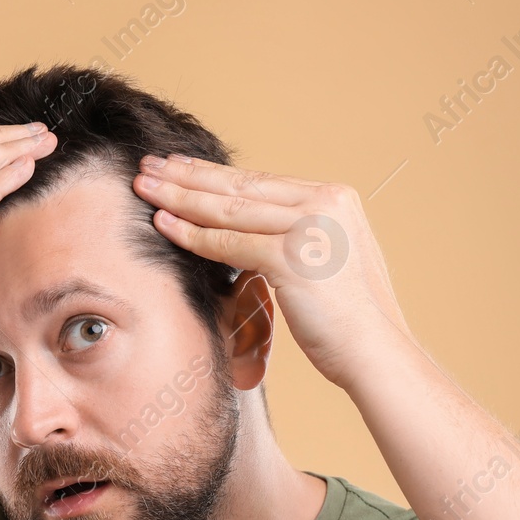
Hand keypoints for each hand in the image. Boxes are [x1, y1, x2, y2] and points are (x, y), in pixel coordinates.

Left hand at [132, 154, 418, 389]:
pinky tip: (162, 223)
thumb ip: (300, 235)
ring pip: (229, 208)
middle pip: (241, 186)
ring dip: (180, 197)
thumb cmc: (352, 320)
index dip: (216, 174)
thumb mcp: (331, 260)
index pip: (262, 181)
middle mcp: (325, 202)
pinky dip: (192, 235)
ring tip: (143, 186)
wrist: (376, 354)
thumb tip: (257, 228)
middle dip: (190, 175)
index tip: (182, 166)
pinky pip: (228, 243)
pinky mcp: (292, 257)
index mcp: (336, 198)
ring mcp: (310, 228)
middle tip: (150, 164)